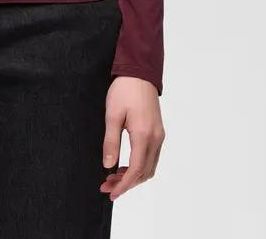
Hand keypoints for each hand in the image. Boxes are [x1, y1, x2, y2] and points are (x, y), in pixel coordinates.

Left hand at [99, 76, 164, 201]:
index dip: (124, 185)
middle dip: (126, 183)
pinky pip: (151, 157)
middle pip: (144, 173)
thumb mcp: (112, 115)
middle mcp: (156, 139)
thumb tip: (108, 165)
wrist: (140, 73)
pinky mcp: (158, 132)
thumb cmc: (124, 91)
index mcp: (144, 136)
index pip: (136, 170)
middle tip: (107, 185)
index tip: (111, 193)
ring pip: (149, 167)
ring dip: (133, 176)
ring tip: (113, 177)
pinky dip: (139, 166)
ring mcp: (159, 136)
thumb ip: (111, 141)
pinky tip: (124, 164)